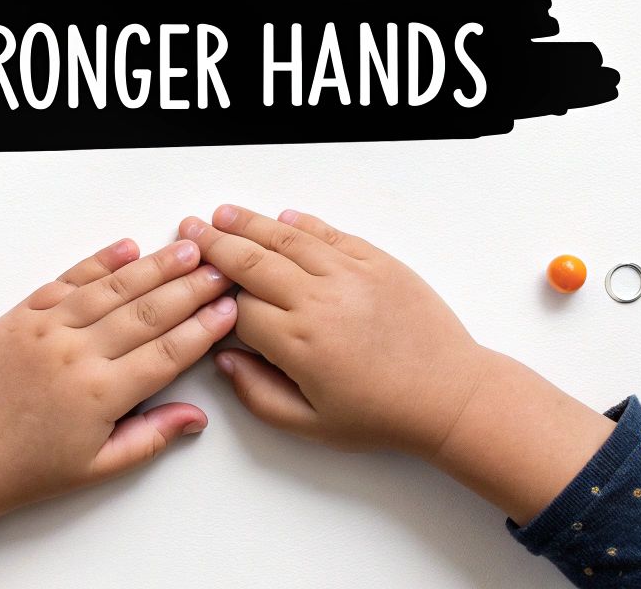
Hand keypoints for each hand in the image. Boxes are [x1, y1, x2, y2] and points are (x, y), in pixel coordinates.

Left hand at [0, 238, 236, 586]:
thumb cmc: (28, 468)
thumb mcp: (97, 467)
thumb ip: (151, 437)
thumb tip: (196, 416)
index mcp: (100, 395)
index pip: (167, 352)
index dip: (204, 329)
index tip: (230, 309)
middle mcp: (76, 354)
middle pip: (147, 311)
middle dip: (191, 287)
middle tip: (222, 268)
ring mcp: (46, 329)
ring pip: (111, 288)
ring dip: (153, 265)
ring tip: (187, 247)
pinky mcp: (21, 316)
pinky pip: (66, 281)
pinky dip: (98, 262)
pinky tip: (126, 247)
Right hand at [185, 206, 612, 522]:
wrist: (449, 395)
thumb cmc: (383, 415)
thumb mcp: (311, 425)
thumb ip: (258, 394)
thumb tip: (225, 359)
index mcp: (299, 343)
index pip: (238, 307)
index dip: (214, 298)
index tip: (198, 289)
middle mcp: (319, 300)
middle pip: (252, 261)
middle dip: (216, 244)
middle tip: (191, 230)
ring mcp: (350, 275)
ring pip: (287, 239)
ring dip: (250, 224)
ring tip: (223, 215)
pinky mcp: (377, 262)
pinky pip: (330, 234)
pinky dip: (302, 224)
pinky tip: (281, 218)